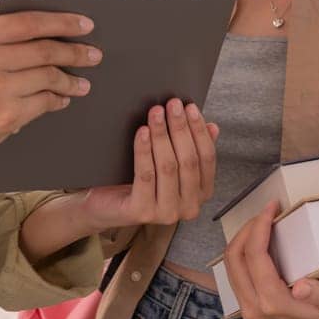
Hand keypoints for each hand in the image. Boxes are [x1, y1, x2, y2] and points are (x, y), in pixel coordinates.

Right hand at [0, 9, 99, 167]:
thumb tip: (17, 2)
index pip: (26, 23)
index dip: (60, 22)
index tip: (84, 24)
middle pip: (43, 50)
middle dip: (75, 52)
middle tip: (94, 54)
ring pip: (48, 77)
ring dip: (71, 80)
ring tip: (82, 82)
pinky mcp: (7, 116)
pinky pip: (44, 102)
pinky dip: (58, 100)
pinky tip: (63, 98)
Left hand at [78, 99, 218, 229]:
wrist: (105, 204)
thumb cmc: (139, 180)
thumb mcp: (169, 163)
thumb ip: (191, 148)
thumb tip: (212, 127)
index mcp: (201, 193)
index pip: (207, 158)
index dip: (199, 130)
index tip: (190, 107)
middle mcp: (189, 207)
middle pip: (188, 160)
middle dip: (180, 128)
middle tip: (172, 104)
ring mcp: (167, 213)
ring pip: (168, 166)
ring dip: (162, 135)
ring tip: (155, 113)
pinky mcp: (143, 212)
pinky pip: (145, 175)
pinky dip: (144, 151)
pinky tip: (142, 132)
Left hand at [223, 201, 318, 318]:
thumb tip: (301, 289)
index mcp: (274, 305)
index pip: (255, 257)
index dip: (259, 227)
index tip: (272, 208)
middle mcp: (255, 309)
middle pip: (235, 258)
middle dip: (248, 229)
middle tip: (267, 212)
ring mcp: (248, 308)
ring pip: (231, 264)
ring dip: (243, 238)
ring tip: (263, 222)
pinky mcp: (247, 304)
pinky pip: (235, 271)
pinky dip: (243, 250)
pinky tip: (260, 239)